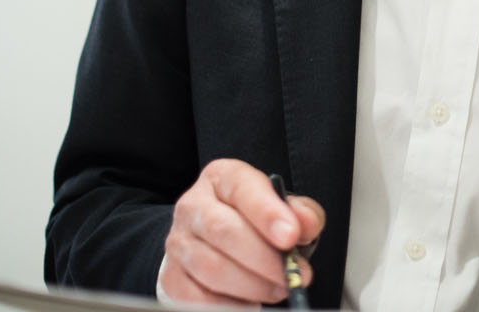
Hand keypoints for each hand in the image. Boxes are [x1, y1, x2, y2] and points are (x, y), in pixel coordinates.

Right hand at [158, 158, 324, 305]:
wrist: (216, 243)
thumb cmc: (255, 222)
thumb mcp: (282, 208)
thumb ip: (300, 212)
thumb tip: (306, 224)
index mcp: (222, 178)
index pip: (242, 188)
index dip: (267, 213)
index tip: (291, 237)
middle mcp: (193, 205)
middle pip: (224, 230)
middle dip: (264, 258)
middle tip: (292, 273)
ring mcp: (179, 242)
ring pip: (212, 268)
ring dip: (253, 285)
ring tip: (280, 288)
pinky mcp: (172, 277)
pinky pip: (198, 298)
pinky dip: (230, 304)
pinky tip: (252, 301)